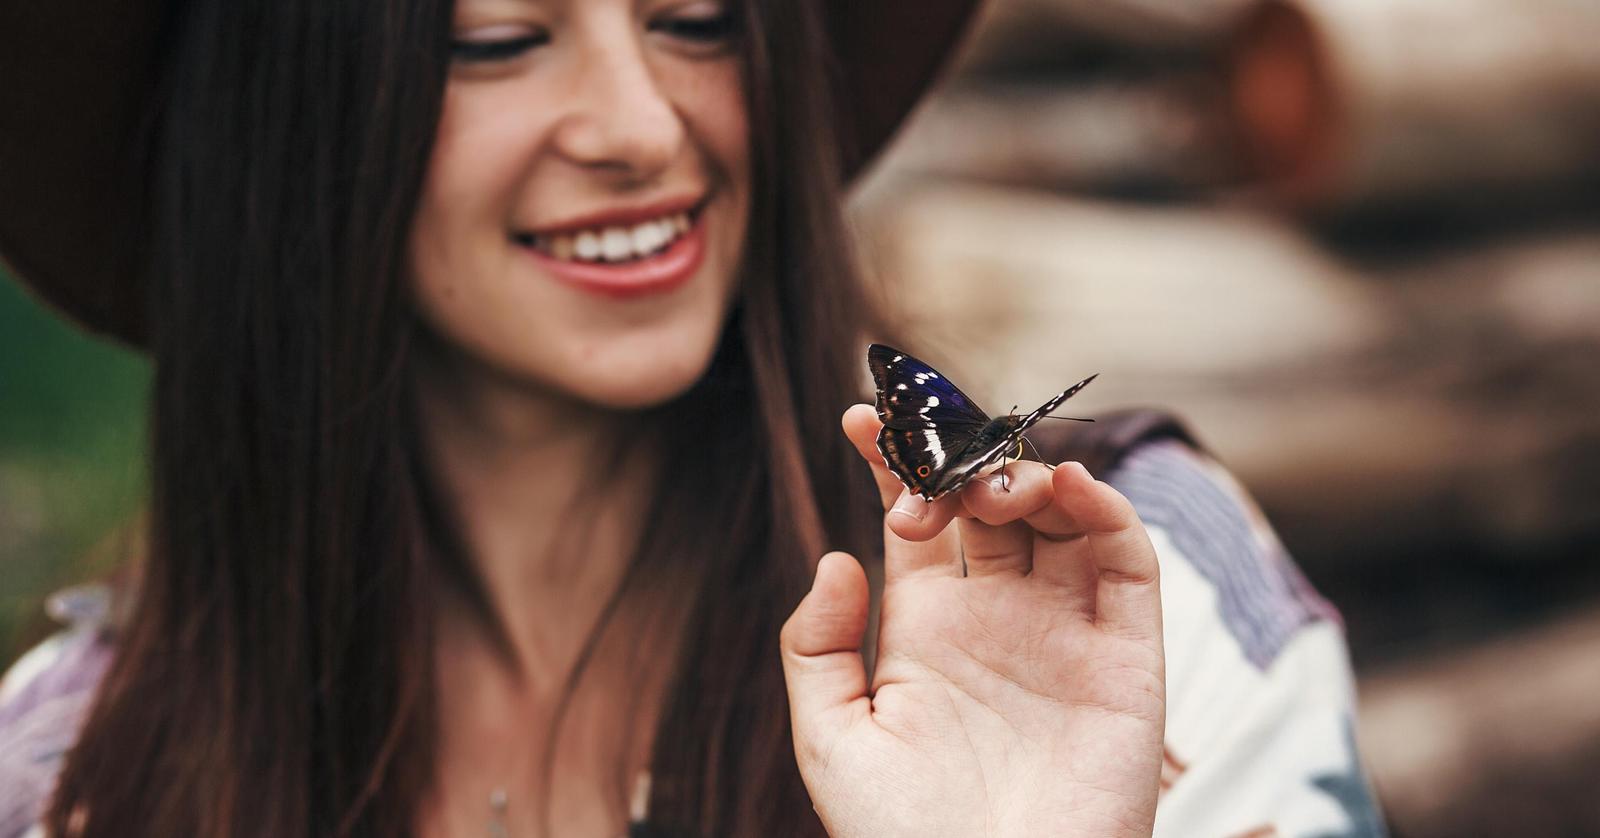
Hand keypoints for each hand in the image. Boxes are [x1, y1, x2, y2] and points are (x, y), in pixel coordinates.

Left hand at [779, 405, 1165, 837]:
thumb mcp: (831, 744)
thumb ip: (816, 648)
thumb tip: (837, 555)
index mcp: (926, 628)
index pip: (915, 518)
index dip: (894, 460)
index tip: (861, 413)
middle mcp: (998, 617)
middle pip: (988, 502)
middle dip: (963, 459)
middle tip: (937, 455)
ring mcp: (1064, 632)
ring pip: (1061, 518)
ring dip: (1031, 476)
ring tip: (994, 483)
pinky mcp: (1128, 658)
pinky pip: (1129, 566)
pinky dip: (1108, 511)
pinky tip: (1068, 487)